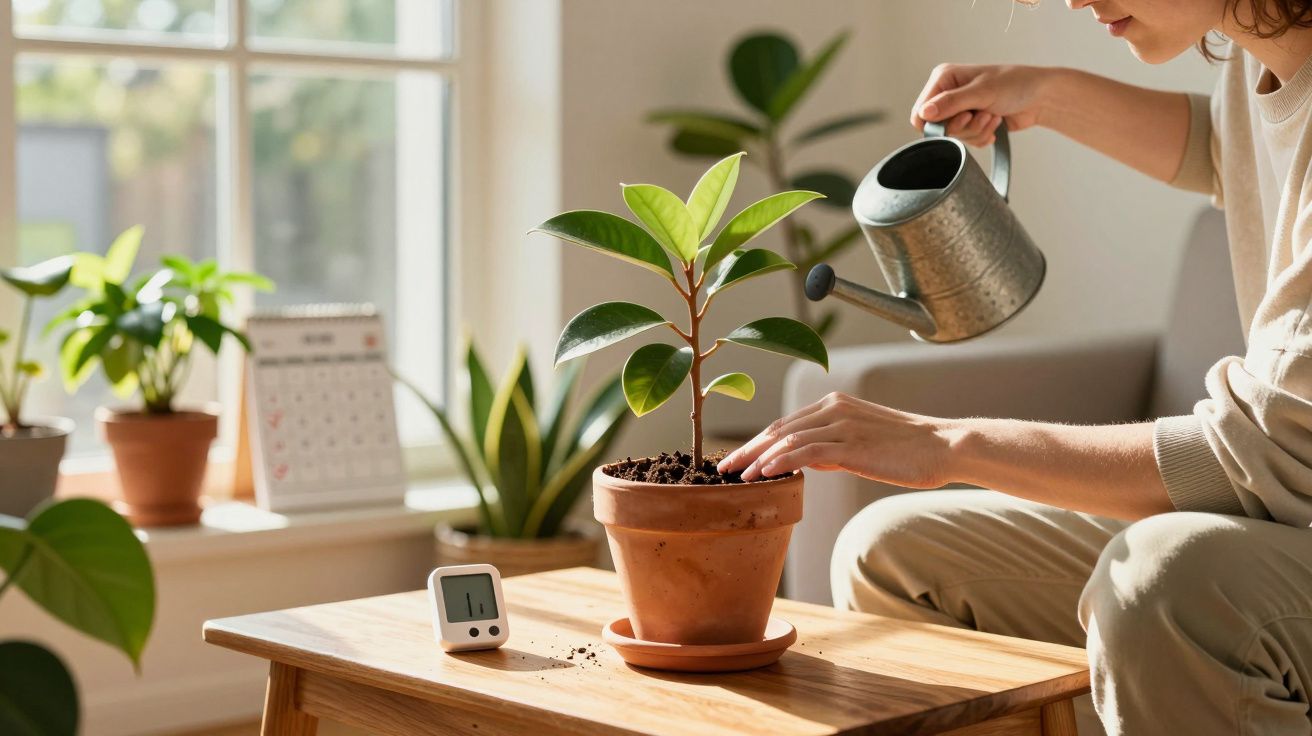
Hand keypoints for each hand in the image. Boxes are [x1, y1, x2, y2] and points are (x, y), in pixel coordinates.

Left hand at [717, 392, 954, 486]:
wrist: (943, 447)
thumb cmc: (908, 451)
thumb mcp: (863, 446)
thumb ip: (833, 449)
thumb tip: (807, 461)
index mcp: (835, 405)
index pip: (786, 424)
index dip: (758, 441)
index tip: (738, 459)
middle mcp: (833, 408)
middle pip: (779, 428)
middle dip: (748, 449)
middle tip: (724, 468)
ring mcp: (841, 424)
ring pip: (787, 439)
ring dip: (757, 458)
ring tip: (737, 475)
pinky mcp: (851, 443)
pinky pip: (806, 451)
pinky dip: (780, 462)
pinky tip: (764, 474)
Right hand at [911, 64, 1052, 146]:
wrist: (1041, 97)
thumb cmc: (1016, 84)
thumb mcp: (981, 92)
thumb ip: (951, 103)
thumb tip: (924, 113)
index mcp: (943, 78)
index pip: (920, 112)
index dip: (937, 122)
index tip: (962, 117)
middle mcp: (948, 93)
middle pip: (937, 128)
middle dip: (963, 127)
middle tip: (981, 114)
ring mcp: (960, 109)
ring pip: (954, 136)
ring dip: (976, 131)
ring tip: (992, 116)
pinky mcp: (971, 123)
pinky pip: (967, 141)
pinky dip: (982, 136)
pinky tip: (995, 123)